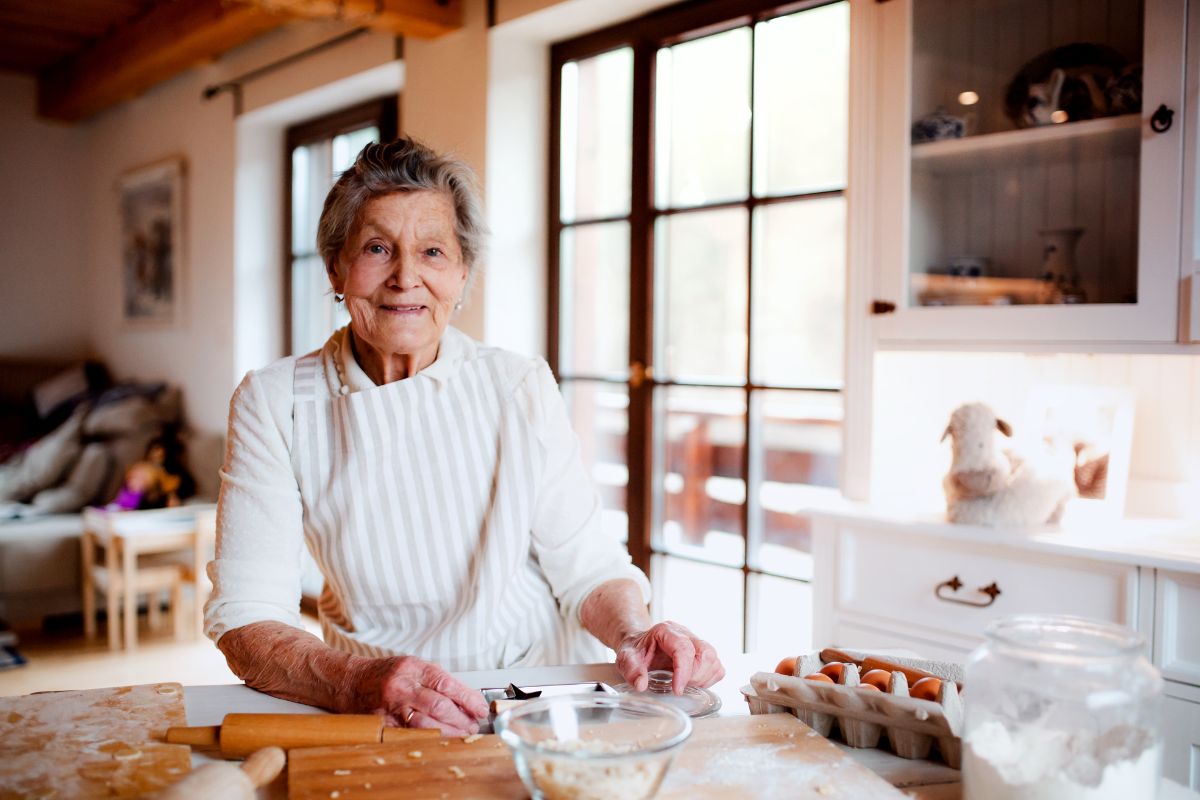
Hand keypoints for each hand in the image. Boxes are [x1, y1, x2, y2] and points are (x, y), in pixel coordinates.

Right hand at [351, 655, 487, 735]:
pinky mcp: (383, 724)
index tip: (480, 708)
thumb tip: (465, 699)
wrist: (351, 681)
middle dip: (461, 718)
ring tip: (462, 733)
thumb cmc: (386, 674)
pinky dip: (428, 739)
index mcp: (413, 668)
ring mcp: (391, 707)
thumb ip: (437, 681)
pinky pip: (409, 735)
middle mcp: (402, 687)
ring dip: (448, 732)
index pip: (447, 684)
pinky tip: (440, 740)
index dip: (467, 699)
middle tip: (473, 725)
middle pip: (438, 706)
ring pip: (425, 724)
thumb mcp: (413, 667)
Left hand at [615, 621, 724, 694]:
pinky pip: (717, 667)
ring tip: (685, 685)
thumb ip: (631, 670)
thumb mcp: (625, 658)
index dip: (683, 671)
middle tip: (679, 688)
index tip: (677, 690)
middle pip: (705, 652)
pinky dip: (709, 679)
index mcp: (666, 631)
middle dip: (695, 676)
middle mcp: (685, 633)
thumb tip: (641, 685)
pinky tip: (693, 683)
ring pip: (713, 659)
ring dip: (703, 678)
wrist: (640, 645)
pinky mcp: (703, 653)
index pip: (683, 648)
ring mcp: (696, 642)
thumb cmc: (636, 650)